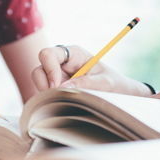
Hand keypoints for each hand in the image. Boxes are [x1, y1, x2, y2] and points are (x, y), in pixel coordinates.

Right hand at [31, 45, 151, 95]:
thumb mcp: (106, 83)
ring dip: (46, 94)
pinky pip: (43, 94)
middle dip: (45, 85)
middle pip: (38, 70)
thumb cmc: (115, 84)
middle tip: (58, 97)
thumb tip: (63, 88)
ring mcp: (57, 77)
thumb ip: (86, 83)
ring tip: (63, 101)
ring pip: (38, 83)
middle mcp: (61, 63)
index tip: (58, 87)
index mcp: (73, 54)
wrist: (120, 94)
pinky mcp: (56, 89)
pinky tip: (61, 104)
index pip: (48, 54)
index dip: (49, 70)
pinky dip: (48, 101)